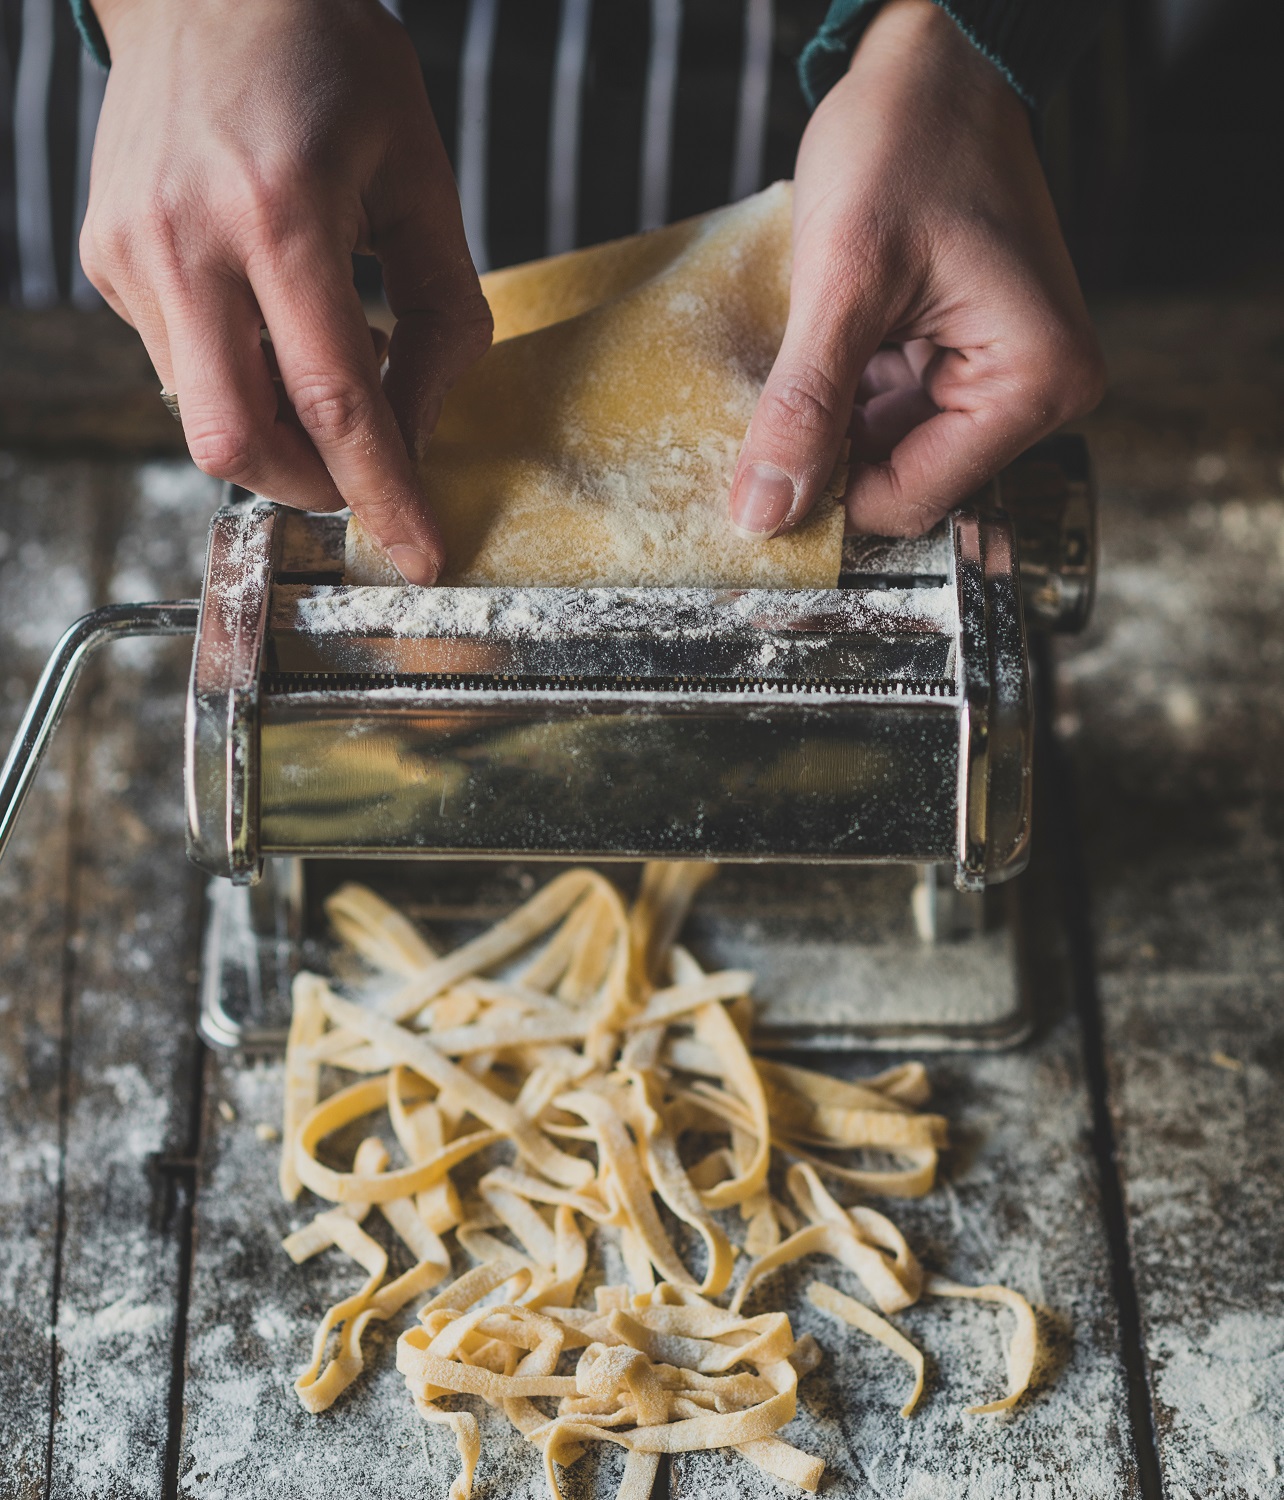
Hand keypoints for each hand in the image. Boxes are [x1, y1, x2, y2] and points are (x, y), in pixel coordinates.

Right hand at [82, 0, 491, 583]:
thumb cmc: (328, 61)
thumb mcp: (421, 173)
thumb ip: (441, 311)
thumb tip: (422, 425)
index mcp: (281, 211)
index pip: (337, 402)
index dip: (384, 494)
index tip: (420, 554)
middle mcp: (187, 239)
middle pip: (238, 442)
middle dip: (311, 488)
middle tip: (363, 471)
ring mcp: (131, 251)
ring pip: (203, 414)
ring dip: (275, 427)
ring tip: (317, 356)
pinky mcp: (104, 257)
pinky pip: (178, 364)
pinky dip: (236, 375)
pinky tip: (261, 312)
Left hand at [728, 0, 1104, 538]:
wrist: (934, 59)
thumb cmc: (907, 139)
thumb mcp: (843, 279)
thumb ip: (805, 405)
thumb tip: (762, 516)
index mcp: (1035, 384)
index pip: (913, 498)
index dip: (827, 502)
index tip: (749, 488)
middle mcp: (1037, 394)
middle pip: (903, 481)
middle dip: (827, 462)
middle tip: (755, 427)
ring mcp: (1002, 378)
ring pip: (888, 453)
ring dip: (827, 429)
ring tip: (782, 378)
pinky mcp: (967, 360)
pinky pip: (889, 414)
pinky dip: (840, 401)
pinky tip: (806, 364)